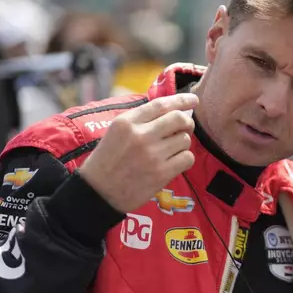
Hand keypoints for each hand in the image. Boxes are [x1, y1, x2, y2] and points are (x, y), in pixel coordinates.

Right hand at [79, 93, 198, 212]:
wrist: (98, 192)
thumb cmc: (107, 161)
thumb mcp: (116, 132)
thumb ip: (140, 119)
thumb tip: (170, 109)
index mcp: (127, 122)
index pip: (161, 104)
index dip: (181, 100)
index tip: (193, 100)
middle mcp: (141, 135)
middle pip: (178, 119)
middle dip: (187, 122)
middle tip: (185, 128)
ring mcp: (152, 155)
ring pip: (185, 139)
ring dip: (183, 143)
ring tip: (172, 150)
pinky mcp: (161, 173)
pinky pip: (187, 158)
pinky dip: (184, 159)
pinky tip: (174, 162)